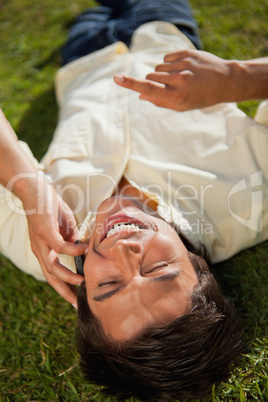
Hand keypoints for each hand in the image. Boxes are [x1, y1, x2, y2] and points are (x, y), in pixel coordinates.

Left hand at [22, 176, 87, 307]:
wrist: (36, 190)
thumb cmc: (51, 207)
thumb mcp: (65, 228)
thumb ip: (72, 241)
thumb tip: (83, 251)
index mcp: (44, 251)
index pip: (53, 275)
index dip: (64, 288)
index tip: (76, 300)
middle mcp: (40, 250)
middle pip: (50, 278)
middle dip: (64, 292)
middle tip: (77, 303)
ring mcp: (41, 242)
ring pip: (53, 267)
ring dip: (68, 276)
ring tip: (82, 281)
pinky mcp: (45, 231)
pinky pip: (59, 247)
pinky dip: (72, 251)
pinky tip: (83, 251)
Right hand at [114, 49, 233, 110]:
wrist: (225, 81)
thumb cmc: (201, 98)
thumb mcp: (182, 106)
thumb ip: (160, 101)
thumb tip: (141, 95)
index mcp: (176, 96)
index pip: (148, 88)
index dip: (130, 84)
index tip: (116, 78)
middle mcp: (179, 80)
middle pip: (150, 76)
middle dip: (153, 82)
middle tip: (168, 87)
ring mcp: (183, 65)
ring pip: (158, 67)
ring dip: (162, 73)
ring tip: (179, 78)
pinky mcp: (187, 53)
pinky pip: (166, 57)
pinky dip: (169, 64)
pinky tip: (183, 69)